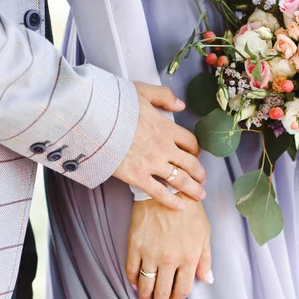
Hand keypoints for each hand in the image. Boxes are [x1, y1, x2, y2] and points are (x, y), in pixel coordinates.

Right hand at [113, 82, 206, 210]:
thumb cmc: (115, 104)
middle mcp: (164, 147)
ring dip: (193, 189)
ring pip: (180, 180)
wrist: (95, 119)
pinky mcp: (137, 176)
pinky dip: (171, 201)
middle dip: (199, 174)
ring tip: (199, 195)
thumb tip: (181, 105)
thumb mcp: (142, 91)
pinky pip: (159, 192)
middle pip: (190, 164)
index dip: (196, 151)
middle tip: (202, 180)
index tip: (196, 156)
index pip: (190, 142)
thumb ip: (164, 96)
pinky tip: (180, 206)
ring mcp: (152, 163)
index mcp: (166, 128)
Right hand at [126, 194, 212, 298]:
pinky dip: (132, 281)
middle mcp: (169, 259)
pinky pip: (131, 269)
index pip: (183, 288)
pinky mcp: (135, 245)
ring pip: (146, 285)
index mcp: (188, 257)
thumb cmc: (189, 211)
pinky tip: (135, 286)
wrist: (167, 190)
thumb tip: (207, 279)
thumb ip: (205, 259)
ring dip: (145, 298)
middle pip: (163, 292)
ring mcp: (150, 253)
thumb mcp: (204, 234)